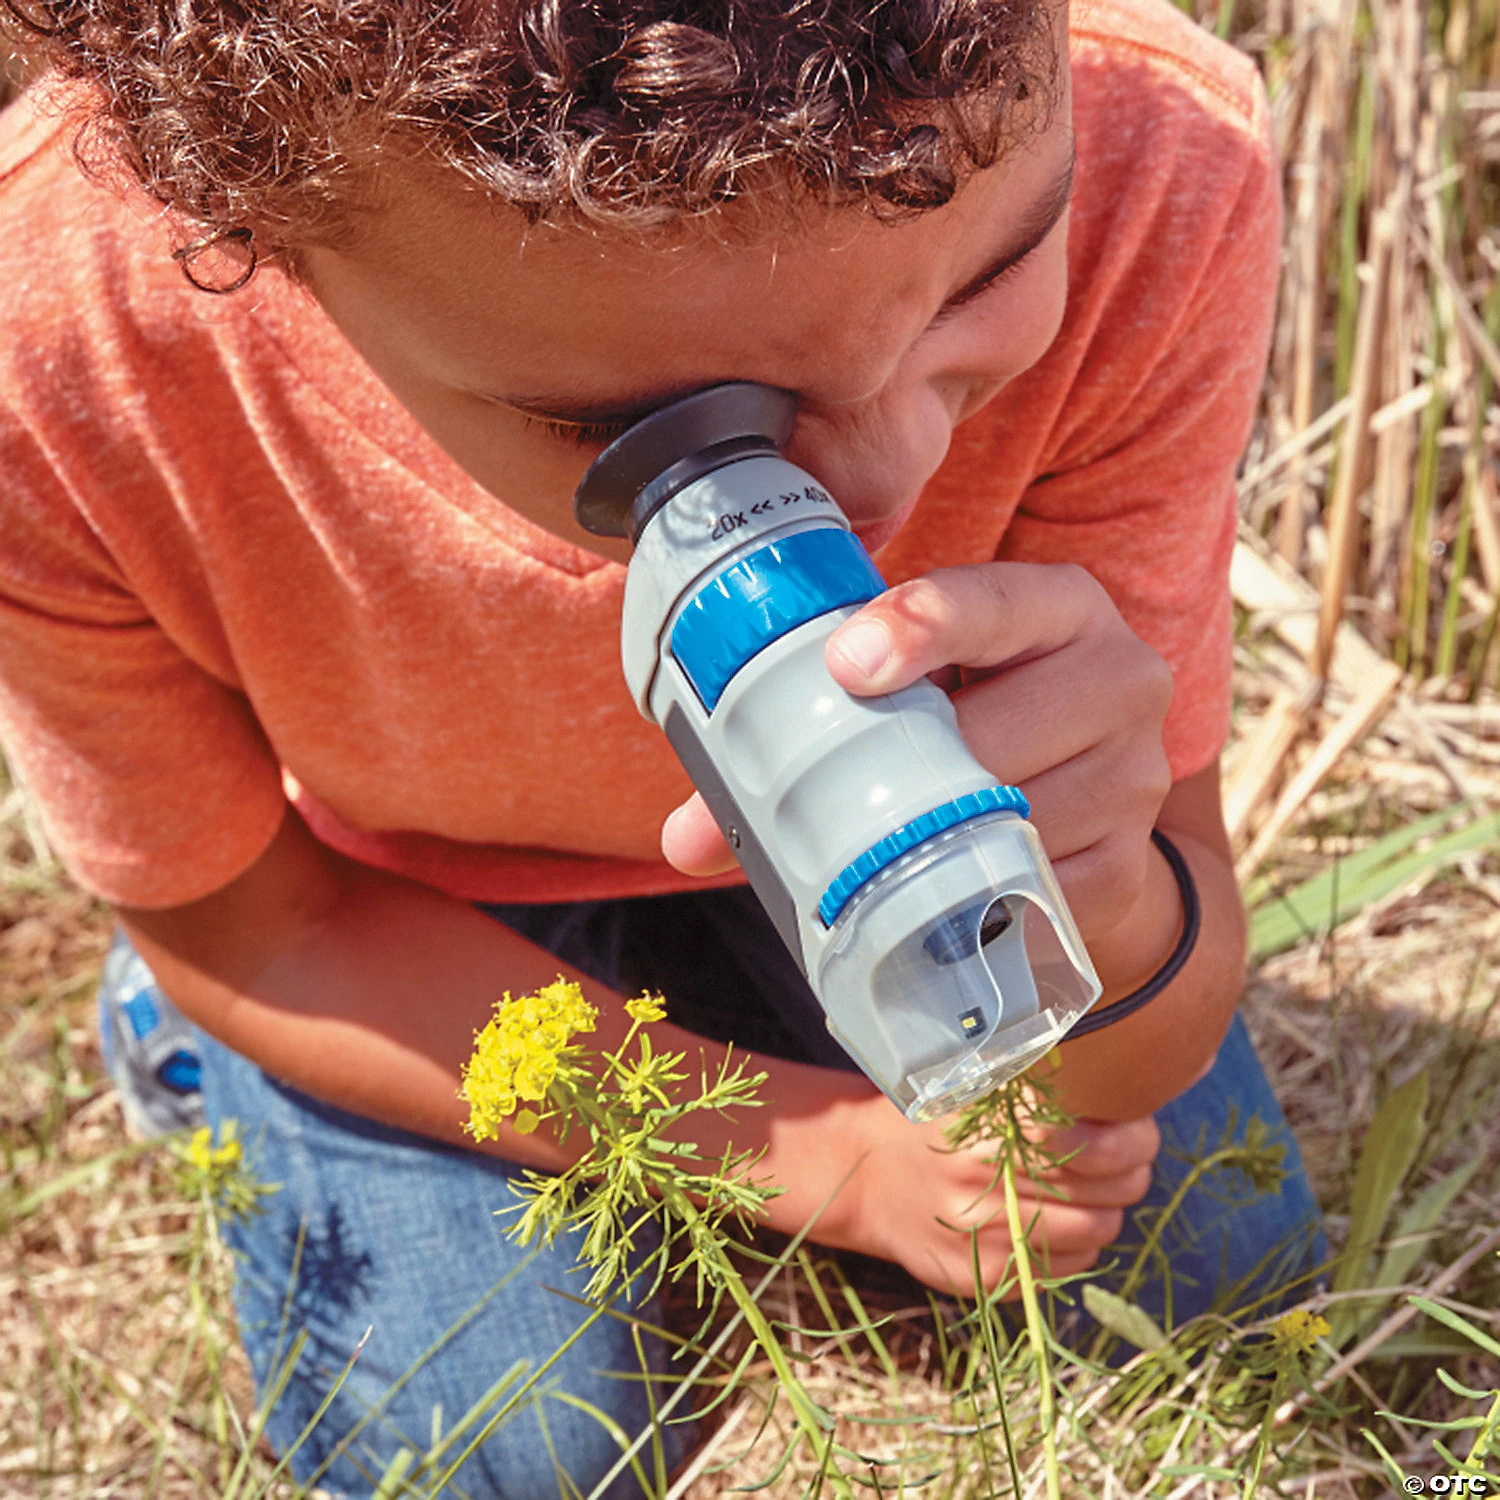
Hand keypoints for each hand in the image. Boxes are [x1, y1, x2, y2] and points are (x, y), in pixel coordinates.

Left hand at [662, 561, 1174, 943]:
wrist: (1087, 809)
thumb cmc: (972, 723)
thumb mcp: (919, 693)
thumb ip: (813, 724)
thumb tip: (687, 836)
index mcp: (1061, 606)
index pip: (997, 599)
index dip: (922, 626)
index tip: (846, 663)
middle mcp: (1121, 676)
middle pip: (996, 729)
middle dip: (898, 771)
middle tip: (815, 801)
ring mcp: (1134, 776)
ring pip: (1011, 816)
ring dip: (926, 842)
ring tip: (869, 850)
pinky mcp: (1130, 866)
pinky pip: (1031, 889)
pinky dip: (966, 899)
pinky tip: (927, 896)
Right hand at [766, 1086, 1159, 1296]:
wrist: (867, 1173)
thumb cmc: (937, 1116)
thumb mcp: (979, 1080)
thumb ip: (1047, 1083)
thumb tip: (1144, 1080)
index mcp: (986, 1126)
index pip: (1092, 1142)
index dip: (1131, 1136)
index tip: (1136, 1125)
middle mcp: (985, 1184)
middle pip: (1107, 1190)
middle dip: (1133, 1171)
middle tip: (1130, 1154)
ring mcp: (986, 1238)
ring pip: (1098, 1231)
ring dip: (1111, 1208)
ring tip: (1098, 1187)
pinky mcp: (987, 1278)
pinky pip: (1069, 1269)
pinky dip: (1082, 1243)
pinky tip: (1061, 1217)